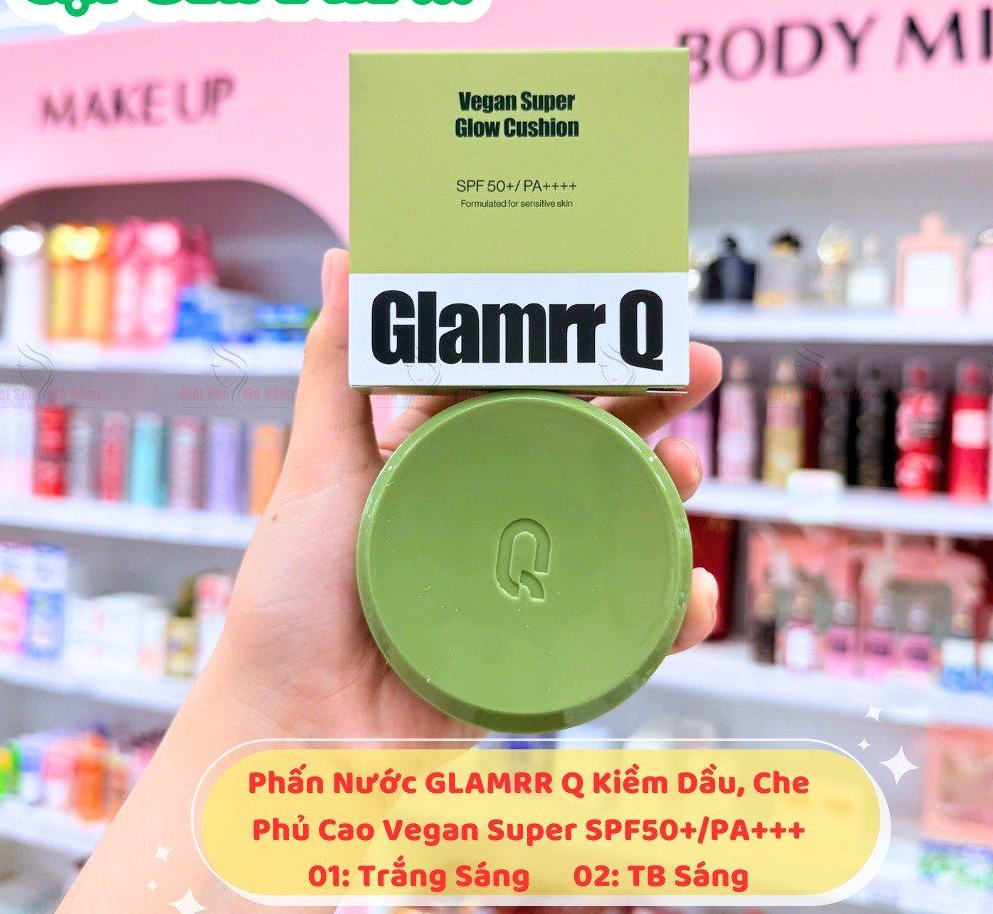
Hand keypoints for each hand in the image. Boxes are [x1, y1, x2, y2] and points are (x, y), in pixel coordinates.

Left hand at [207, 249, 722, 740]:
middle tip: (699, 368)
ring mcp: (528, 578)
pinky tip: (692, 591)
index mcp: (451, 460)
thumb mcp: (317, 471)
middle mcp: (496, 510)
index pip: (531, 390)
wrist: (301, 735)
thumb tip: (345, 257)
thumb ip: (335, 369)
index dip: (583, 350)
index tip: (629, 310)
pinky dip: (669, 608)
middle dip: (652, 404)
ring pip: (622, 521)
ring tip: (689, 473)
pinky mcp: (549, 646)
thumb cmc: (294, 600)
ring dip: (669, 492)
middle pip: (591, 445)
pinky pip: (627, 621)